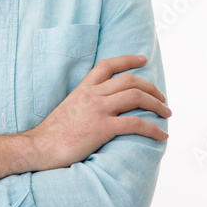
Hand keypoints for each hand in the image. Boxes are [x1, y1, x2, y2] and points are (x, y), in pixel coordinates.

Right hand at [25, 55, 170, 170]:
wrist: (39, 147)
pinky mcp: (103, 128)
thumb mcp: (68, 108)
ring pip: (136, 97)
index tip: (144, 59)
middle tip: (162, 98)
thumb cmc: (52, 134)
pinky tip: (162, 135)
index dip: (129, 59)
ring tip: (166, 113)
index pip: (108, 65)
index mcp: (83, 88)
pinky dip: (154, 129)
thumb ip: (85, 103)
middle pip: (130, 80)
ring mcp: (98, 110)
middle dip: (151, 88)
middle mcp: (92, 94)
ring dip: (157, 105)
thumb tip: (98, 109)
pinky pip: (136, 124)